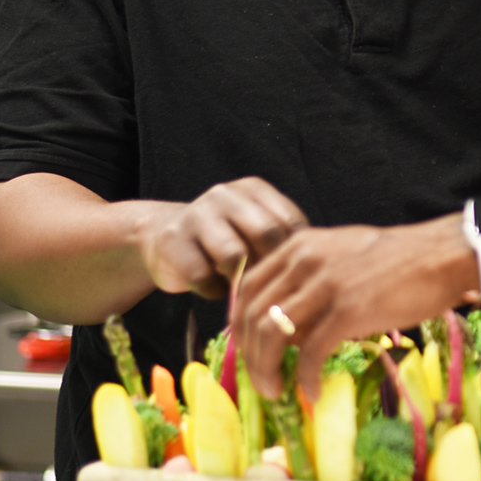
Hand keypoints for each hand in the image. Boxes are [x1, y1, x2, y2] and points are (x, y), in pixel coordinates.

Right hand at [135, 177, 306, 298]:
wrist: (163, 237)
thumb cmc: (224, 240)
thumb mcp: (254, 228)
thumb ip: (281, 239)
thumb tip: (318, 267)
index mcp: (253, 189)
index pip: (290, 221)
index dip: (297, 254)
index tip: (295, 276)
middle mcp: (225, 195)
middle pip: (265, 233)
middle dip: (271, 266)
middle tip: (270, 287)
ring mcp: (197, 215)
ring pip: (234, 256)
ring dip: (242, 281)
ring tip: (243, 289)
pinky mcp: (172, 241)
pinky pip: (204, 277)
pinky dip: (215, 291)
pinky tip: (217, 290)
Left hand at [233, 215, 477, 398]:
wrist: (444, 255)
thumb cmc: (399, 260)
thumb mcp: (343, 256)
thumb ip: (311, 281)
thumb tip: (290, 328)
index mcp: (301, 246)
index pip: (249, 288)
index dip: (240, 325)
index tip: (249, 351)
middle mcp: (306, 260)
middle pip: (254, 315)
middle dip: (250, 356)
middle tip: (261, 381)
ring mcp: (326, 284)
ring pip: (272, 334)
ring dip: (267, 371)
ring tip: (277, 391)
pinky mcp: (349, 309)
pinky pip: (311, 352)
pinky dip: (305, 377)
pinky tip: (312, 390)